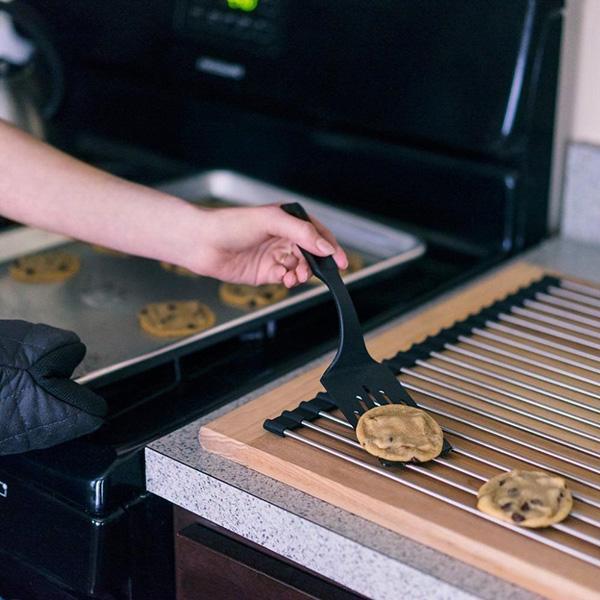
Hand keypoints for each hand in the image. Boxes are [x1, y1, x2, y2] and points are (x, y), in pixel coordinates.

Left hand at [188, 204, 347, 286]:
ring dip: (300, 274)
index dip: (331, 247)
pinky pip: (284, 278)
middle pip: (310, 254)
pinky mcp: (264, 272)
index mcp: (287, 220)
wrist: (202, 242)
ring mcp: (273, 255)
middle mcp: (282, 237)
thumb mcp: (271, 221)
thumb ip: (301, 233)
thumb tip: (324, 246)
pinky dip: (286, 279)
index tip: (342, 261)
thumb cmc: (230, 224)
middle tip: (312, 271)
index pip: (317, 234)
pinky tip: (281, 277)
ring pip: (299, 268)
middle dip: (314, 264)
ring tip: (294, 276)